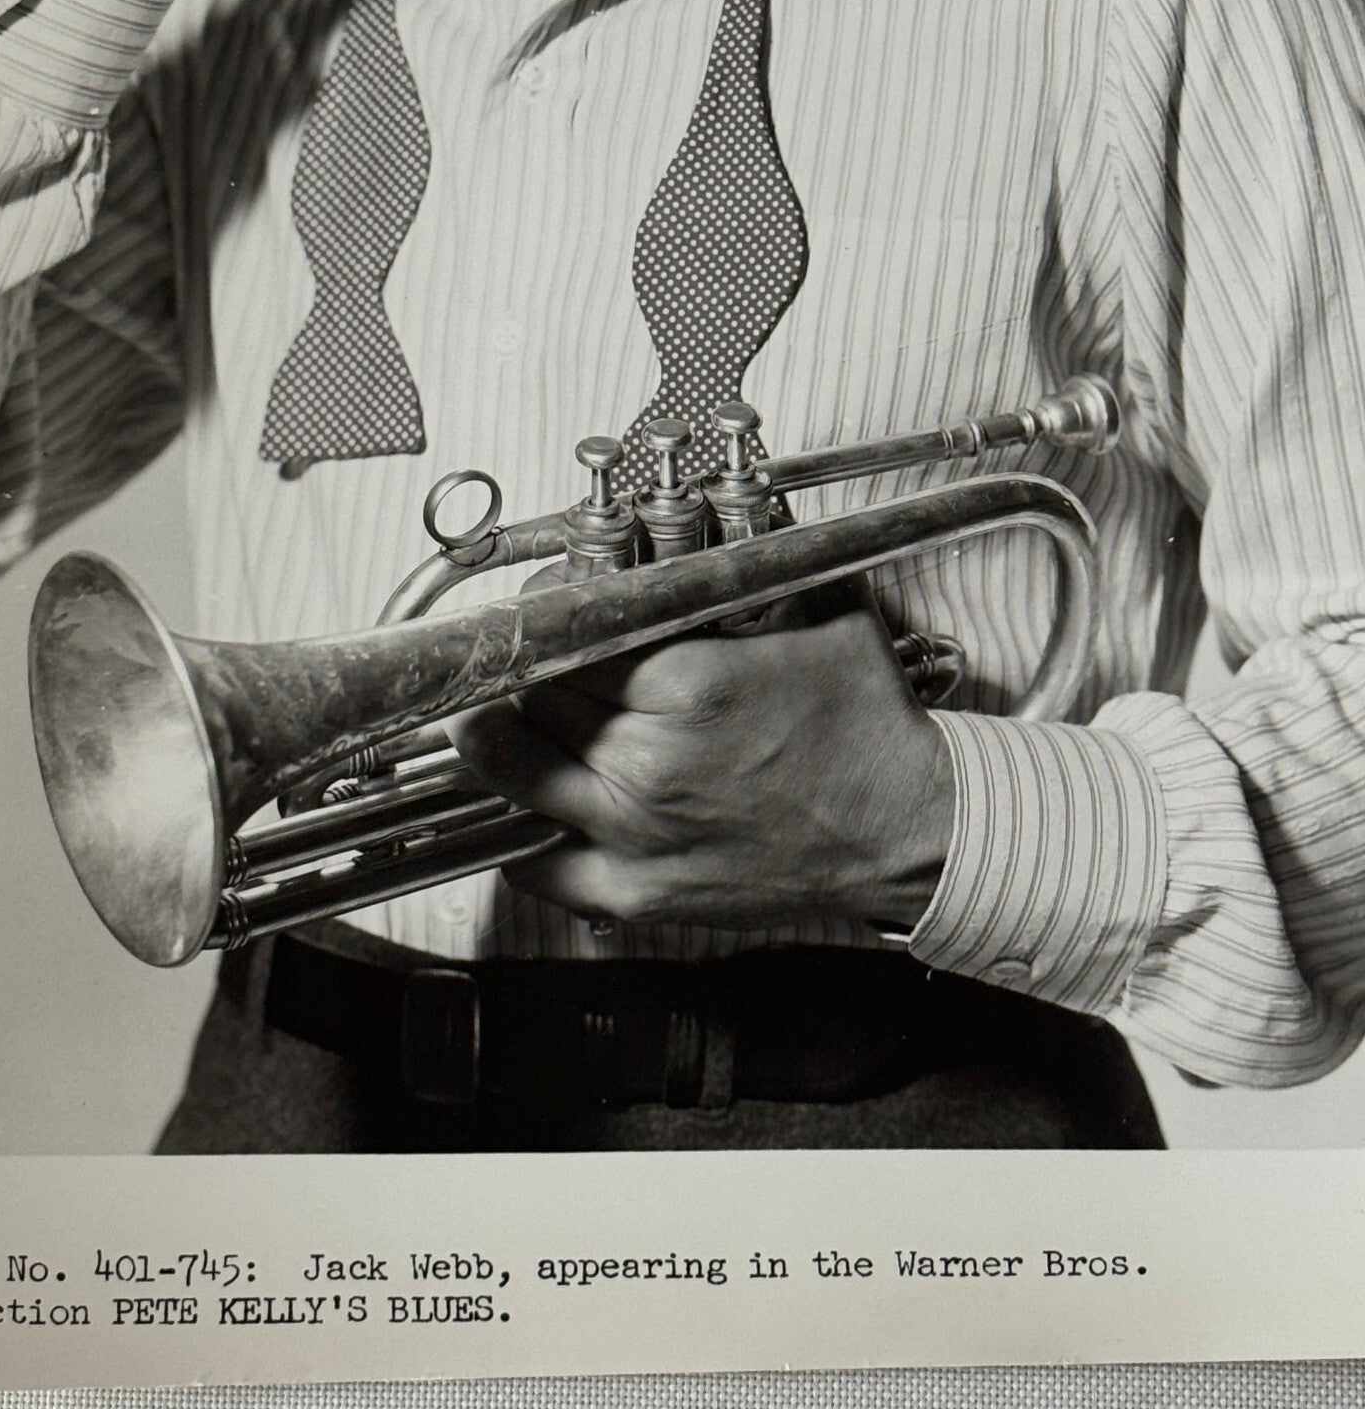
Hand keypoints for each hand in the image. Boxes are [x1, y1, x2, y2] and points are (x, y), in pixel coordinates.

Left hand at [445, 578, 955, 930]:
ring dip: (499, 742)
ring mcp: (637, 834)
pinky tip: (526, 806)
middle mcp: (650, 763)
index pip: (567, 637)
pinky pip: (536, 867)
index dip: (543, 616)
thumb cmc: (870, 733)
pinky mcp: (639, 891)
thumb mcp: (821, 619)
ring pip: (515, 774)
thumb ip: (753, 571)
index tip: (539, 608)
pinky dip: (517, 835)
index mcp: (688, 687)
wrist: (909, 831)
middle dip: (525, 674)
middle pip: (532, 701)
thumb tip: (714, 517)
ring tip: (500, 719)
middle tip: (529, 662)